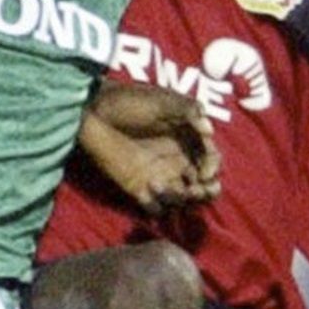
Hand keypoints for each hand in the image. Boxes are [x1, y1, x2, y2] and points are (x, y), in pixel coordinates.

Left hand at [78, 83, 220, 214]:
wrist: (95, 112)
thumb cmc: (128, 101)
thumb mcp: (161, 100)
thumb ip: (187, 110)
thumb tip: (208, 129)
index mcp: (188, 140)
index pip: (211, 160)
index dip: (213, 167)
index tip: (205, 172)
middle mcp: (177, 161)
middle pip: (203, 184)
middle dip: (206, 190)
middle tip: (197, 189)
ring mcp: (159, 176)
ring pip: (183, 199)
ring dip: (184, 199)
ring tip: (177, 191)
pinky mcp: (139, 188)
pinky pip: (156, 207)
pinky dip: (158, 205)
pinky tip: (150, 190)